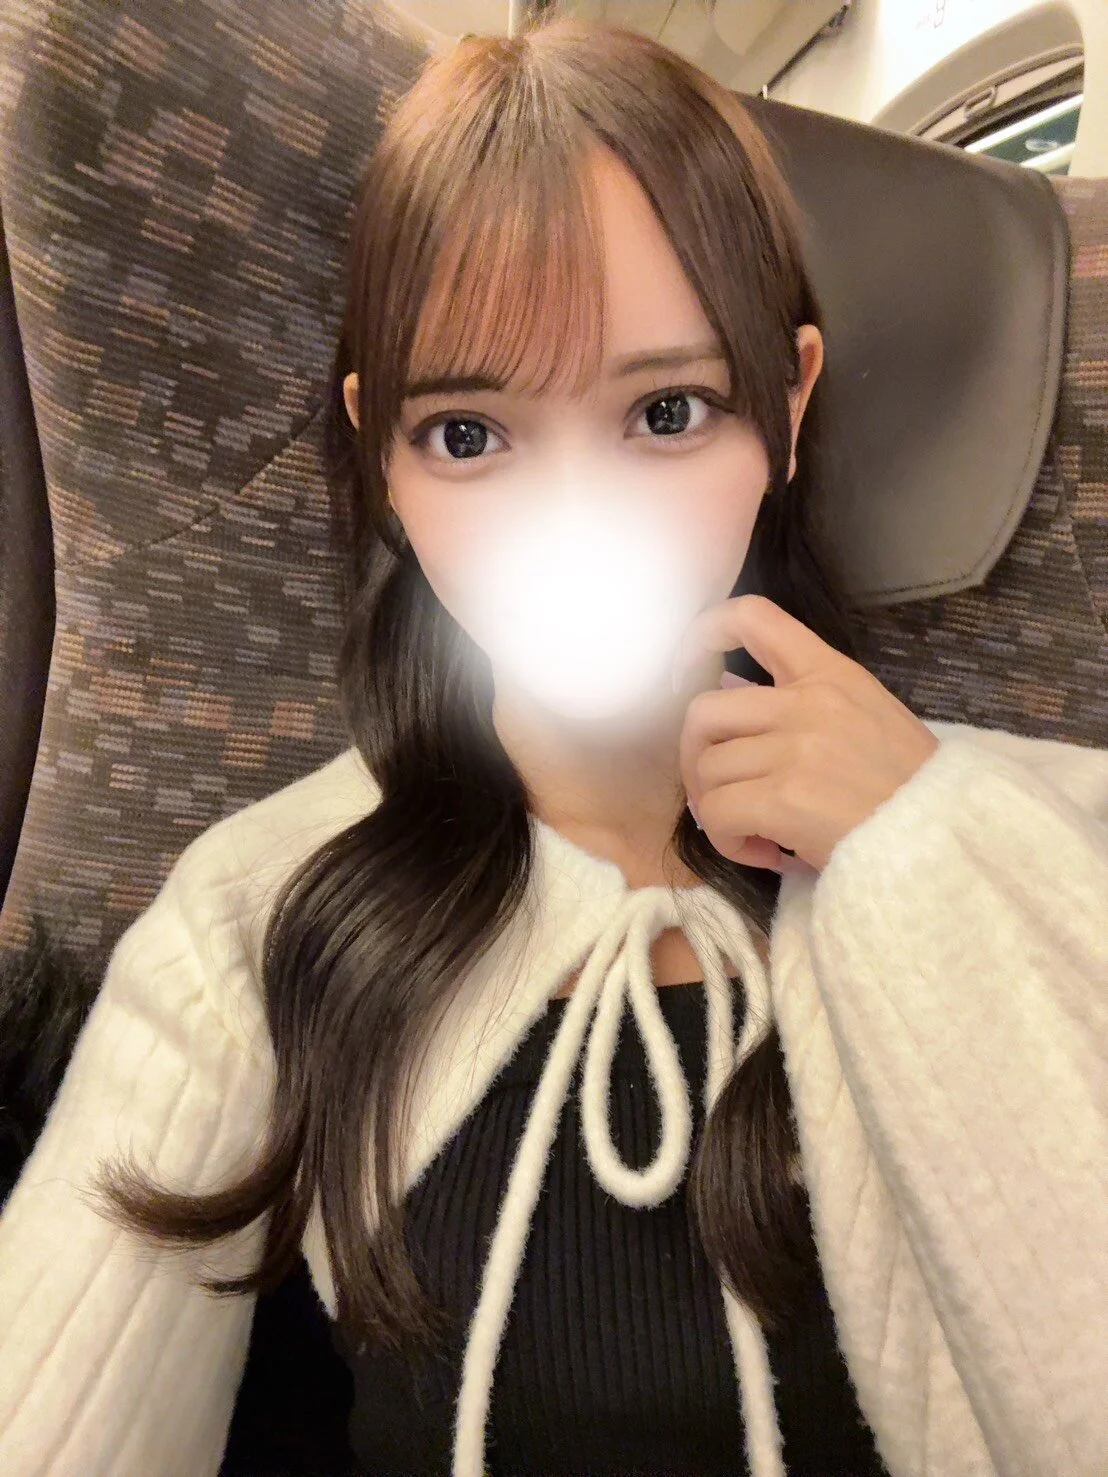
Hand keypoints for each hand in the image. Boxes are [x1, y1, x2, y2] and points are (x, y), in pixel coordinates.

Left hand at [673, 594, 940, 874]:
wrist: (944, 839)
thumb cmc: (908, 786)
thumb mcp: (866, 716)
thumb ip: (800, 700)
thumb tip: (727, 689)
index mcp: (830, 673)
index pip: (753, 617)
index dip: (704, 632)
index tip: (687, 666)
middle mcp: (808, 702)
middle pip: (703, 712)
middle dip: (695, 755)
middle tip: (717, 789)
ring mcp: (795, 749)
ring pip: (707, 770)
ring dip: (716, 808)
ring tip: (753, 831)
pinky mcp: (784, 798)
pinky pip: (717, 814)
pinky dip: (726, 839)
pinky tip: (761, 851)